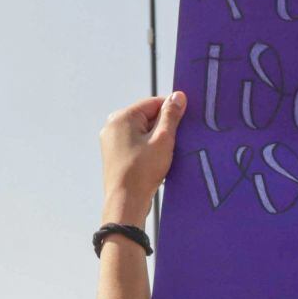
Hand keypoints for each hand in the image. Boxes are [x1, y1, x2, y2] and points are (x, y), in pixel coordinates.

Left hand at [99, 92, 186, 223]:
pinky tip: (157, 162)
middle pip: (147, 117)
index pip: (153, 103)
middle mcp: (113, 126)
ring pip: (142, 132)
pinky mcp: (114, 155)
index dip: (172, 110)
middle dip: (164, 127)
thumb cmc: (142, 172)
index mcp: (122, 117)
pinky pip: (136, 144)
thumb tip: (178, 96)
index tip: (186, 121)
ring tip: (165, 154)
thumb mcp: (163, 140)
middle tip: (177, 141)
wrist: (126, 202)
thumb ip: (171, 116)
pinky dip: (148, 149)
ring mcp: (111, 141)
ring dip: (157, 140)